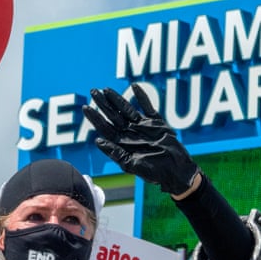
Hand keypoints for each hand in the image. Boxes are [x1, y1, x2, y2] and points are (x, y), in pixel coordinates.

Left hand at [83, 84, 198, 195]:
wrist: (175, 170)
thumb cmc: (152, 172)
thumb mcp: (130, 164)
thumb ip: (115, 152)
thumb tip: (98, 141)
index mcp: (121, 142)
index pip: (105, 127)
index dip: (95, 118)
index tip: (86, 108)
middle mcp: (129, 132)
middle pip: (113, 115)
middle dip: (103, 104)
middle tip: (93, 92)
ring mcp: (142, 126)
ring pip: (127, 108)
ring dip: (117, 99)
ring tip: (106, 89)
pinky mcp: (156, 122)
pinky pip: (147, 106)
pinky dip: (142, 97)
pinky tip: (134, 87)